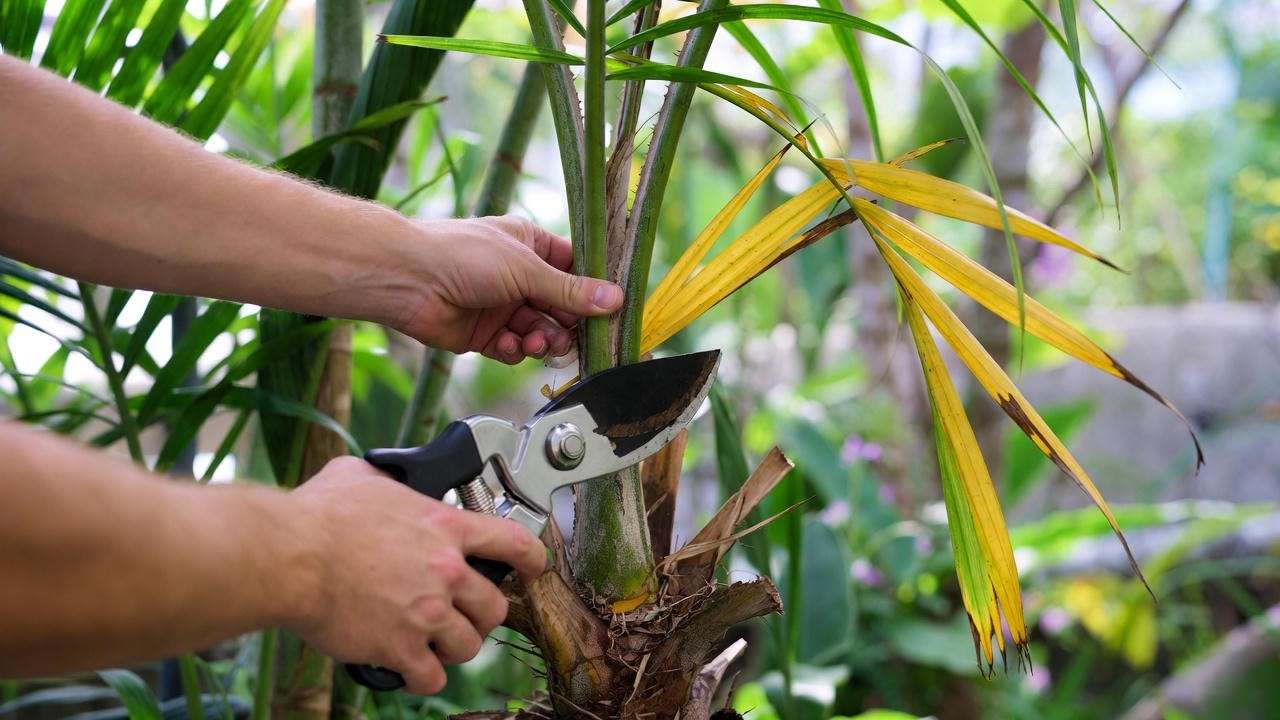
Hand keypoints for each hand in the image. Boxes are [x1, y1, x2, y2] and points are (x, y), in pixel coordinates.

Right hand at [285, 457, 546, 694]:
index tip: (532, 568)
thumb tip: (379, 475)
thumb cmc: (317, 515)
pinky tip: (411, 670)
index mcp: (444, 526)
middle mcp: (445, 570)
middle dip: (482, 615)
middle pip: (495, 606)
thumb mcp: (359, 477)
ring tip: (435, 645)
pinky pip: (432, 677)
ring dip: (454, 648)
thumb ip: (386, 479)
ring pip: (469, 645)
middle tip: (463, 616)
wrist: (289, 556)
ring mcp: (427, 612)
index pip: (512, 541)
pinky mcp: (400, 647)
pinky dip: (424, 677)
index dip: (531, 559)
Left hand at [397, 216, 622, 363]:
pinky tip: (510, 346)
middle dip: (567, 323)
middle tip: (572, 336)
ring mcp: (503, 307)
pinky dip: (516, 351)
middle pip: (562, 307)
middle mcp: (520, 276)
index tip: (610, 308)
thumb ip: (570, 290)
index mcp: (531, 246)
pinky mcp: (485, 335)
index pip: (575, 269)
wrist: (408, 280)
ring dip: (542, 341)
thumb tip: (615, 299)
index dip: (592, 290)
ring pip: (540, 332)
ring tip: (537, 344)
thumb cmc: (463, 255)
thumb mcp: (526, 269)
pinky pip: (515, 350)